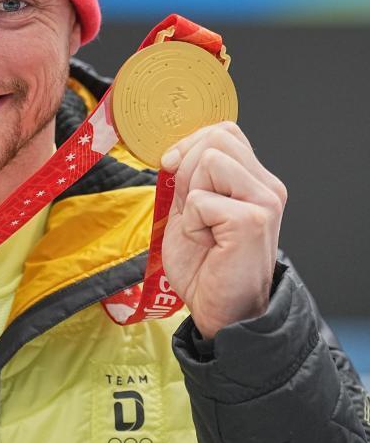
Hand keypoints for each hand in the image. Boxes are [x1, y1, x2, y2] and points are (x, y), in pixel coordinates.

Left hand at [159, 121, 286, 339]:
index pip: (223, 131)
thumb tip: (175, 152)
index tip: (174, 171)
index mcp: (254, 180)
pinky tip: (206, 242)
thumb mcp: (190, 210)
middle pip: (215, 138)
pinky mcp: (252, 221)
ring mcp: (264, 202)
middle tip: (192, 209)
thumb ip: (190, 179)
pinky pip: (201, 199)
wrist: (220, 311)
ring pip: (210, 160)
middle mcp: (267, 187)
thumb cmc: (204, 266)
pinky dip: (191, 222)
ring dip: (191, 195)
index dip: (189, 145)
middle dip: (187, 169)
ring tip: (202, 226)